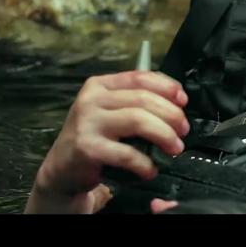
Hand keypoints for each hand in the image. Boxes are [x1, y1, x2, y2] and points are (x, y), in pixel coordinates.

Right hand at [25, 70, 188, 213]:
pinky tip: (151, 169)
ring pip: (139, 120)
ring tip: (174, 148)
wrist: (62, 167)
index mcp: (100, 85)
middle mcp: (92, 100)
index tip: (183, 101)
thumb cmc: (94, 137)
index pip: (140, 77)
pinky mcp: (88, 148)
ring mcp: (88, 123)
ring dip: (164, 135)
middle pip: (144, 99)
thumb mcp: (110, 111)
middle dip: (172, 115)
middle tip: (183, 130)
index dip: (167, 87)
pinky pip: (127, 153)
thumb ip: (136, 101)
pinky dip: (145, 163)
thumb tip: (175, 101)